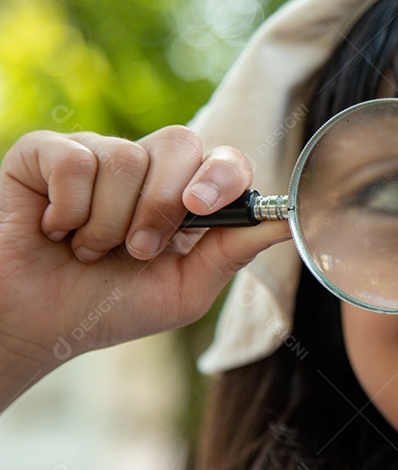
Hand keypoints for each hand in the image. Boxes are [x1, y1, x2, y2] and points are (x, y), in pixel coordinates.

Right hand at [0, 126, 289, 400]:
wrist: (38, 327)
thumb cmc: (109, 308)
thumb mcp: (185, 289)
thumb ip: (232, 251)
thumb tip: (288, 220)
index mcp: (186, 196)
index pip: (224, 159)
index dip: (221, 176)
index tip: (201, 206)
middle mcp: (145, 167)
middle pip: (180, 143)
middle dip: (161, 206)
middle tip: (137, 250)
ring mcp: (96, 154)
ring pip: (125, 158)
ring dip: (109, 222)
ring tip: (90, 250)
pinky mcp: (44, 153)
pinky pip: (76, 160)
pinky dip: (68, 209)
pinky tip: (55, 229)